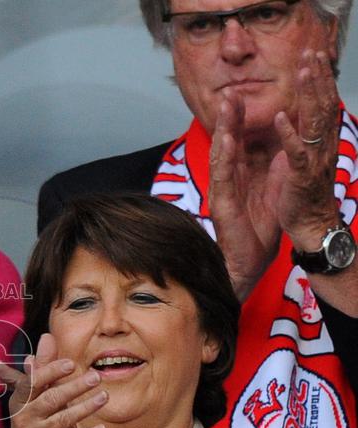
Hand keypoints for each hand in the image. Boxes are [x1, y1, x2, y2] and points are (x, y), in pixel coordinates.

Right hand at [0, 335, 106, 427]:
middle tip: (96, 377)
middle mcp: (24, 419)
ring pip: (63, 420)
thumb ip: (42, 367)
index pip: (33, 383)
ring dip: (85, 408)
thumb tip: (47, 337)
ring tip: (104, 397)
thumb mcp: (30, 398)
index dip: (51, 372)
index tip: (71, 363)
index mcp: (19, 402)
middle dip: (74, 388)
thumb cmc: (31, 423)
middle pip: (50, 400)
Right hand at [209, 89, 280, 299]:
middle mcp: (228, 178)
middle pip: (227, 141)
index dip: (240, 119)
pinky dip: (223, 155)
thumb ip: (272, 168)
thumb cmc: (259, 229)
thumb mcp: (271, 190)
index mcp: (241, 175)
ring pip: (221, 152)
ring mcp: (222, 189)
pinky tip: (225, 138)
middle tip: (230, 91)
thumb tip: (282, 146)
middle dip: (228, 116)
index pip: (239, 141)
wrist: (249, 260)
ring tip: (226, 105)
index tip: (243, 95)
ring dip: (222, 128)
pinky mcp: (221, 202)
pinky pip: (222, 175)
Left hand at [270, 50, 341, 246]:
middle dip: (318, 78)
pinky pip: (295, 152)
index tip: (315, 57)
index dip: (320, 80)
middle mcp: (322, 147)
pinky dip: (289, 134)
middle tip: (312, 52)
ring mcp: (313, 159)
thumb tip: (303, 117)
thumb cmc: (304, 194)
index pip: (323, 105)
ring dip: (308, 95)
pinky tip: (281, 117)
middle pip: (322, 105)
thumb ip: (305, 138)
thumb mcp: (305, 160)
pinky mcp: (300, 175)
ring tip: (303, 71)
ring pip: (313, 122)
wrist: (310, 225)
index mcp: (321, 143)